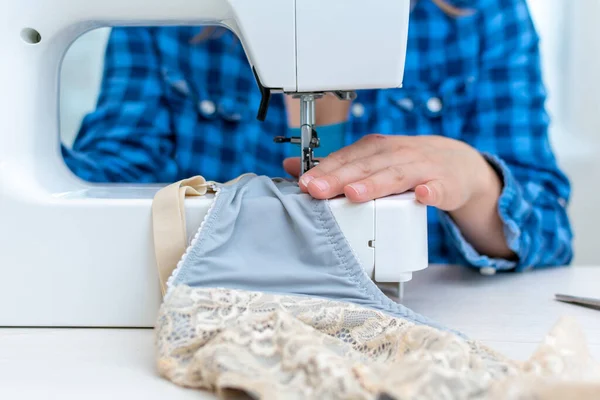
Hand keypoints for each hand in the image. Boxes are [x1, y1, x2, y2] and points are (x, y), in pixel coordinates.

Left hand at [283, 134, 498, 210]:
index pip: (346, 158)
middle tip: (317, 190)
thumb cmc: (405, 163)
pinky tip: (421, 195)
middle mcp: (395, 154)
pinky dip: (429, 191)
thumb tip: (289, 166)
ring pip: (395, 175)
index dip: (324, 170)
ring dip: (375, 184)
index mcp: (375, 149)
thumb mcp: (369, 159)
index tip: (303, 183)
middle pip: (365, 166)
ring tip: (354, 195)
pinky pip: (436, 187)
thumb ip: (334, 166)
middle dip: (339, 178)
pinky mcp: (443, 183)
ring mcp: (420, 167)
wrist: (455, 163)